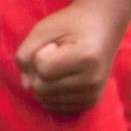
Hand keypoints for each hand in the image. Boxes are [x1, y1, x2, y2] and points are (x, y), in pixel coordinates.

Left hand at [15, 0, 119, 116]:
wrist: (105, 24)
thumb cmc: (72, 23)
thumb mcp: (43, 29)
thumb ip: (25, 54)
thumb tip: (26, 86)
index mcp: (86, 58)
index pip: (42, 69)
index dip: (40, 54)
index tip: (55, 44)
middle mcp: (93, 81)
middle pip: (40, 89)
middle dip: (39, 71)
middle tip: (59, 55)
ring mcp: (93, 95)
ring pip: (46, 100)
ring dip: (45, 82)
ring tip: (64, 64)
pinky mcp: (91, 103)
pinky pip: (56, 107)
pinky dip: (51, 93)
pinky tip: (64, 77)